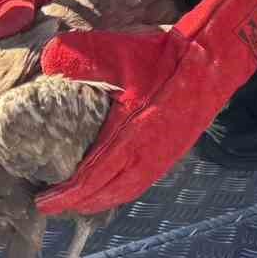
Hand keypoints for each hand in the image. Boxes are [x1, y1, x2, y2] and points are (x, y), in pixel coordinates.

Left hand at [35, 0, 256, 215]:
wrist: (212, 58)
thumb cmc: (165, 57)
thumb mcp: (120, 52)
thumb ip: (82, 57)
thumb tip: (48, 57)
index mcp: (132, 137)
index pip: (93, 178)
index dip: (67, 194)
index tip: (44, 202)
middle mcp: (148, 155)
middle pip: (108, 193)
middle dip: (79, 203)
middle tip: (54, 205)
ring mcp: (164, 156)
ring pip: (127, 190)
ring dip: (102, 199)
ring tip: (80, 201)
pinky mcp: (174, 151)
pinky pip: (142, 180)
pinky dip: (122, 189)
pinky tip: (114, 184)